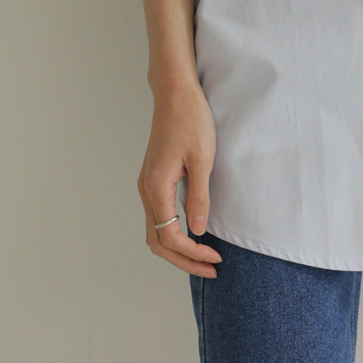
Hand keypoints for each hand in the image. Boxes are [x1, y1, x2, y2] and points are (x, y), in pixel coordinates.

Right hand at [137, 79, 222, 278]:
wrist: (175, 93)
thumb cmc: (190, 120)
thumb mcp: (202, 160)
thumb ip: (199, 197)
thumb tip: (197, 231)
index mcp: (156, 187)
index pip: (169, 236)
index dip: (192, 252)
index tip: (216, 257)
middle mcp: (146, 190)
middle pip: (157, 241)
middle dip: (183, 260)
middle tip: (211, 269)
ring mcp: (148, 185)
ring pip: (155, 231)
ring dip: (177, 249)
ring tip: (203, 257)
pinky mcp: (154, 179)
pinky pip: (158, 216)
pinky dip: (173, 233)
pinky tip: (192, 234)